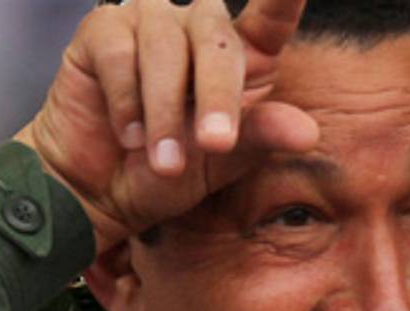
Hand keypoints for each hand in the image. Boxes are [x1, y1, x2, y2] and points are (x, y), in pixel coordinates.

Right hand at [15, 0, 318, 253]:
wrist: (102, 193)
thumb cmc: (170, 172)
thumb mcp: (224, 162)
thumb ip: (262, 138)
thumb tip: (307, 132)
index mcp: (242, 56)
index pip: (272, 18)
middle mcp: (199, 28)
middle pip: (217, 41)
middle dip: (217, 97)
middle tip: (215, 145)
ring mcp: (150, 22)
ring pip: (166, 49)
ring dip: (166, 113)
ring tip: (164, 162)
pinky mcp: (102, 30)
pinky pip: (119, 54)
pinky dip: (126, 102)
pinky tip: (128, 135)